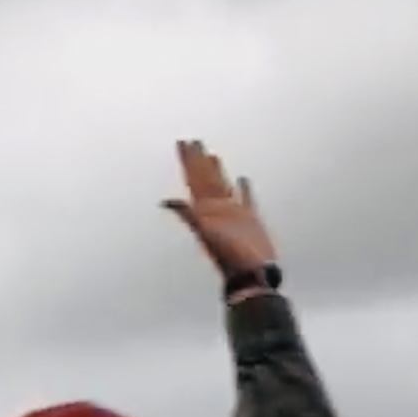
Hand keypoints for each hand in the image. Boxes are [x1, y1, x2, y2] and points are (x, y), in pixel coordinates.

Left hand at [162, 139, 278, 284]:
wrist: (250, 274)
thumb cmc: (229, 257)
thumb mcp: (205, 232)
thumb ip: (188, 214)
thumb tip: (166, 201)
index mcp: (206, 209)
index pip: (194, 178)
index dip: (188, 161)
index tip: (182, 143)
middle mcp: (217, 209)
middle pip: (206, 178)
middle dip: (198, 160)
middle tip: (192, 141)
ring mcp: (233, 214)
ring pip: (223, 185)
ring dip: (216, 170)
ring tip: (210, 155)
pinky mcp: (250, 220)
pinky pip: (246, 199)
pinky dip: (244, 189)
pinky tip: (242, 179)